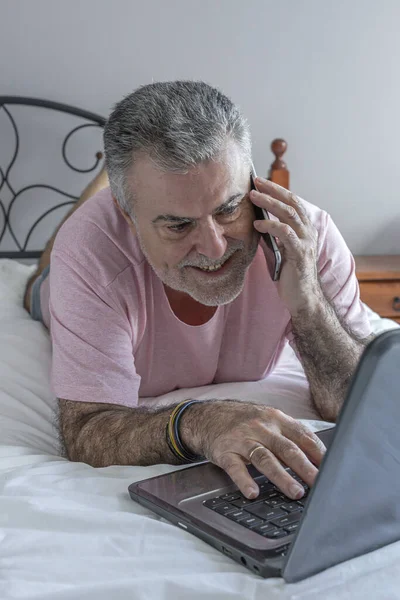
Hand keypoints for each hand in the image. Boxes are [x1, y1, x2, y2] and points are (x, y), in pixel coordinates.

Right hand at [183, 400, 325, 499]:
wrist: (207, 416)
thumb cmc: (244, 421)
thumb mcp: (268, 420)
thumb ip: (290, 435)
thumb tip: (319, 458)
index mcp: (276, 419)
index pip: (302, 436)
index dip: (319, 453)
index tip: (333, 469)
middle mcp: (261, 427)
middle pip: (287, 448)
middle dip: (305, 467)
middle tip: (320, 484)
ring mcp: (242, 439)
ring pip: (265, 458)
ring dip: (282, 476)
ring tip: (296, 493)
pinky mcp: (225, 451)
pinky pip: (235, 467)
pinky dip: (244, 480)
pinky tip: (252, 492)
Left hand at [250, 178, 321, 315]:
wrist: (302, 298)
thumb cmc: (290, 274)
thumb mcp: (281, 249)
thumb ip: (274, 235)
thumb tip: (257, 220)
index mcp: (305, 229)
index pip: (293, 202)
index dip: (277, 190)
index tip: (260, 182)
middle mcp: (309, 232)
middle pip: (292, 202)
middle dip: (273, 190)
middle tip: (255, 182)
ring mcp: (306, 242)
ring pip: (288, 214)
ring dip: (269, 203)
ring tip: (252, 197)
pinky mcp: (300, 253)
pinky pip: (285, 233)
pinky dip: (270, 226)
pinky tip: (257, 224)